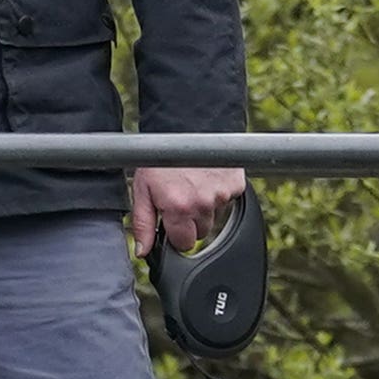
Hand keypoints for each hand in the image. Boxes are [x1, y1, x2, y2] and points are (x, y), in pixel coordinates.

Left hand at [125, 165, 246, 257]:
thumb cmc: (161, 156)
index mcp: (178, 209)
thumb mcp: (142, 189)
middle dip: (191, 222)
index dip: (176, 234)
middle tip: (181, 199)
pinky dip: (219, 193)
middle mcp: (202, 204)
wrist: (187, 126)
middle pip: (201, 233)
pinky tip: (207, 178)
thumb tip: (142, 251)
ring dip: (205, 207)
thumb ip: (143, 224)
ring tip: (193, 184)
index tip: (171, 221)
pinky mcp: (236, 185)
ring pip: (215, 217)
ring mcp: (222, 195)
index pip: (184, 244)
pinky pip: (228, 201)